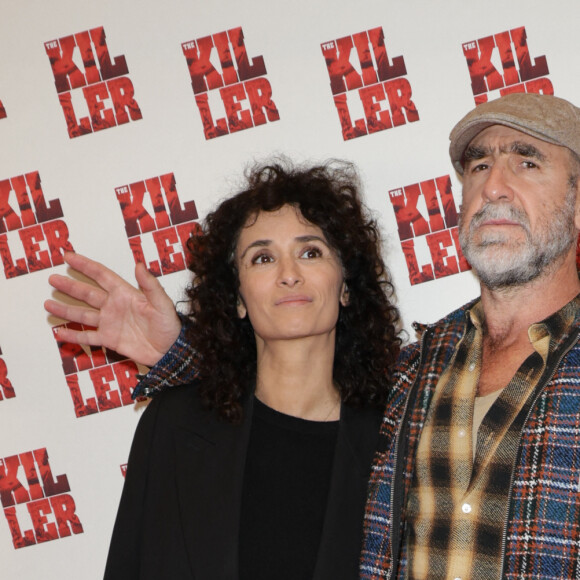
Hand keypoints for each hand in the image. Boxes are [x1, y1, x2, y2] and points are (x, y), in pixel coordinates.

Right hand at [44, 252, 181, 366]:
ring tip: (48, 304)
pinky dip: (74, 335)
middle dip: (70, 286)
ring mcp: (110, 323)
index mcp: (125, 294)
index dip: (85, 265)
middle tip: (52, 278)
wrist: (170, 350)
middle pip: (87, 294)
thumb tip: (139, 264)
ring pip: (83, 314)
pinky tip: (59, 332)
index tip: (69, 256)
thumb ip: (150, 285)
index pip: (102, 276)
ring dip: (66, 310)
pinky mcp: (109, 340)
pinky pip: (88, 337)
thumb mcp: (162, 303)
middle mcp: (114, 306)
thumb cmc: (169, 325)